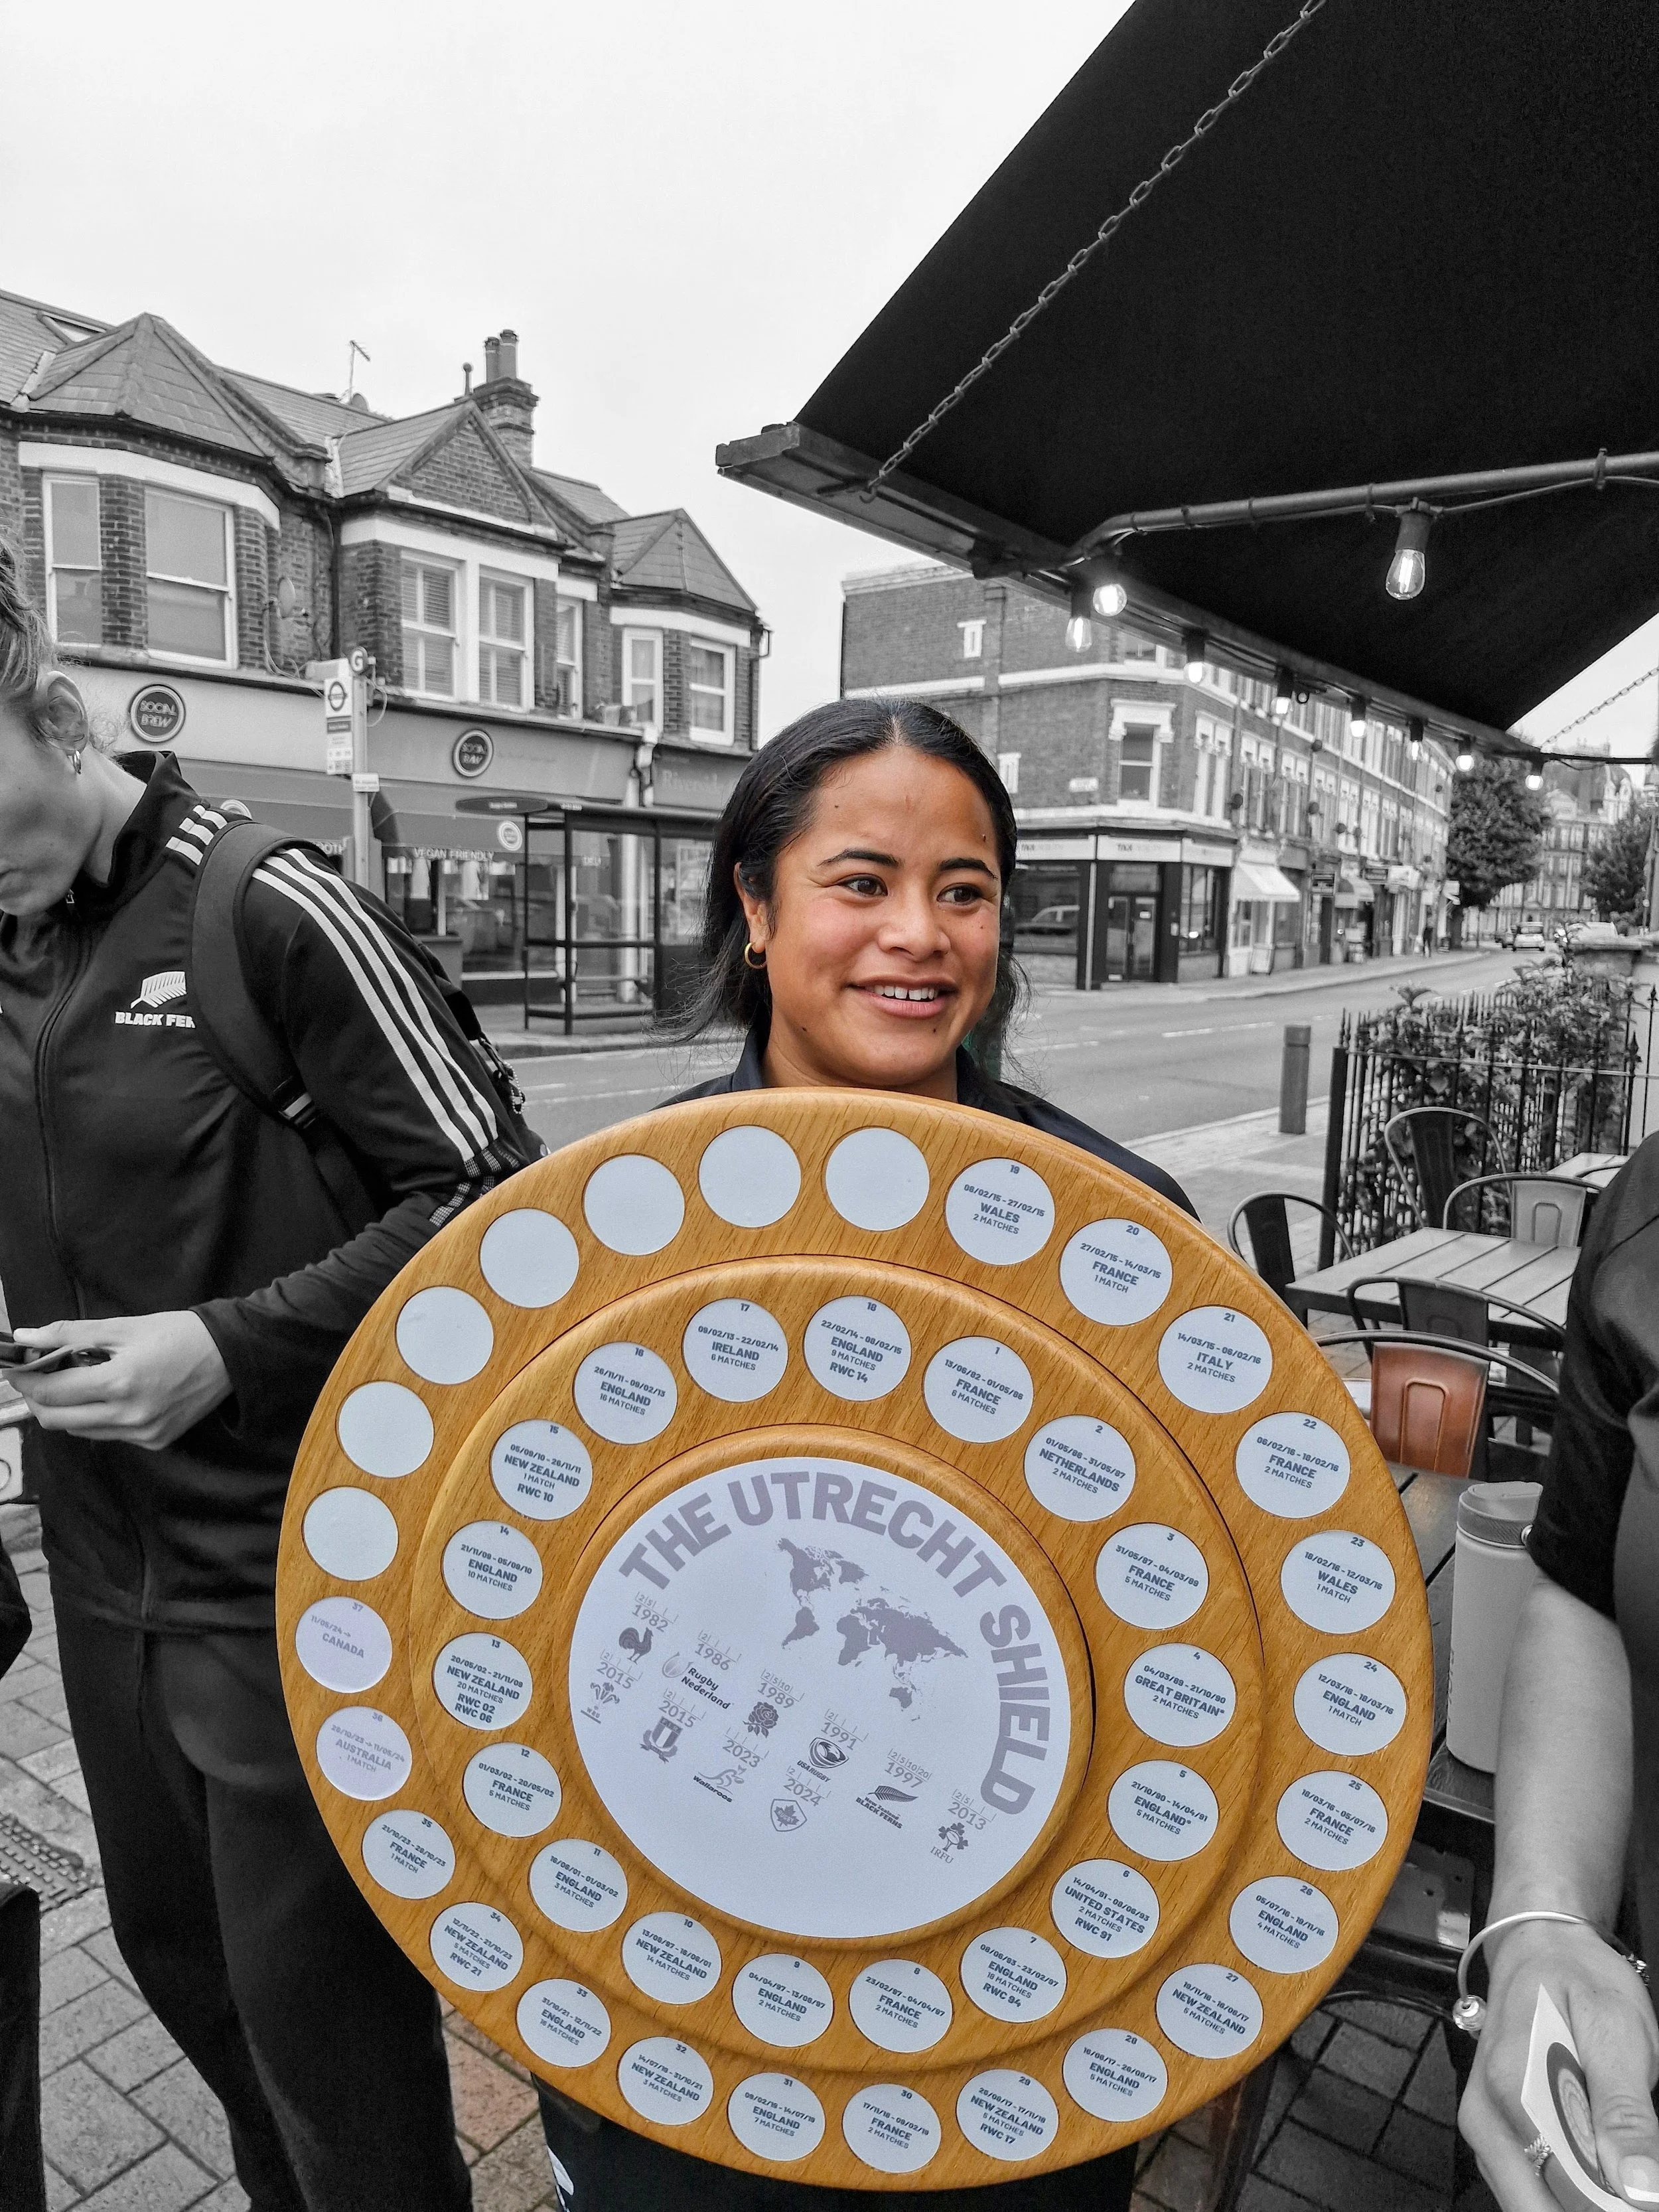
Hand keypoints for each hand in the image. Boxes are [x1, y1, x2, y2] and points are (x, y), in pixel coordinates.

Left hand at [9, 1314, 231, 1449]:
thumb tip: (26, 1337)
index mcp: (120, 1382)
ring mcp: (142, 1434)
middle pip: (57, 1420)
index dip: (26, 1381)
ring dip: (66, 1409)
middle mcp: (129, 1416)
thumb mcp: (124, 1326)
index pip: (52, 1393)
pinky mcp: (154, 1442)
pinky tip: (108, 1396)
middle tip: (37, 1378)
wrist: (232, 1355)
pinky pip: (108, 1434)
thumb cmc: (179, 1333)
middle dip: (38, 1399)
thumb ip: (71, 1334)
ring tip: (74, 1383)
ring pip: (80, 1431)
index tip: (17, 1368)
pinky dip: (95, 1417)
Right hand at [1460, 1919, 1658, 2206]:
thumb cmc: (1579, 1979)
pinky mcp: (1493, 2136)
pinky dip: (1568, 2191)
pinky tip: (1597, 2166)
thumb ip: (1625, 2111)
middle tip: (1636, 2179)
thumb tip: (1640, 2189)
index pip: (1568, 2190)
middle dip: (1596, 2203)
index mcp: (1513, 2088)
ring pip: (1534, 2203)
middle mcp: (1485, 2117)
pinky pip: (1530, 2187)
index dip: (1616, 2203)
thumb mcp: (1617, 2031)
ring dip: (1583, 2199)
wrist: (1540, 1948)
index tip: (1644, 2188)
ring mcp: (1484, 2129)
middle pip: (1542, 2207)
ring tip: (1621, 2168)